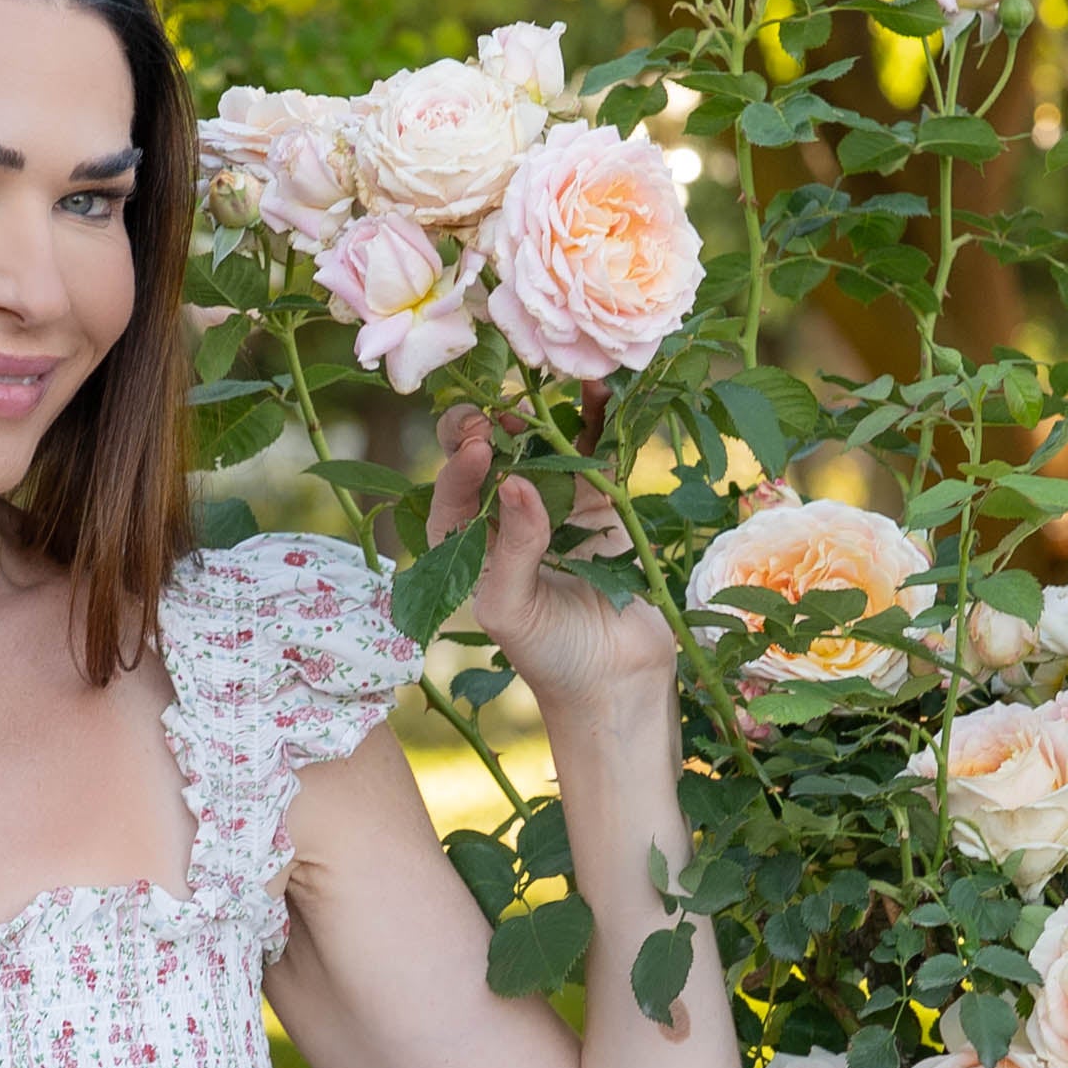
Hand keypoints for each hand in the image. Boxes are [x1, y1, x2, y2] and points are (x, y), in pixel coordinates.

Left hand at [430, 404, 681, 726]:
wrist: (617, 683)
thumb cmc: (549, 656)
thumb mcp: (513, 609)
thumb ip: (513, 547)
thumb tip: (514, 481)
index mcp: (464, 546)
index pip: (451, 490)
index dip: (461, 463)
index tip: (483, 445)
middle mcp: (503, 518)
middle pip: (487, 455)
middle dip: (490, 426)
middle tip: (505, 410)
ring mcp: (554, 506)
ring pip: (540, 446)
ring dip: (542, 414)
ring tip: (548, 385)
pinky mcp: (601, 505)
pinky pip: (594, 453)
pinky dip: (596, 420)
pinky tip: (598, 390)